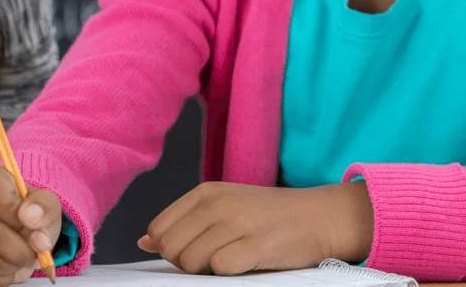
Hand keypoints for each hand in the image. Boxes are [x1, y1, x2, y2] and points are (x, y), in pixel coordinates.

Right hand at [0, 165, 63, 286]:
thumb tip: (30, 219)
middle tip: (31, 252)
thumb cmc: (28, 213)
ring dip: (10, 266)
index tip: (33, 228)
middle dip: (19, 251)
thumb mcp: (45, 204)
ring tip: (18, 257)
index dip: (22, 223)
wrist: (13, 228)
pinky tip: (5, 265)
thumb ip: (44, 207)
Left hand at [137, 182, 372, 275]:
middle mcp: (218, 203)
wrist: (321, 217)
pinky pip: (220, 269)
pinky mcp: (257, 244)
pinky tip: (246, 265)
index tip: (195, 251)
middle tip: (214, 260)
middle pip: (171, 248)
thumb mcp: (224, 208)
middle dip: (185, 263)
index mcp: (206, 192)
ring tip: (232, 261)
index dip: (170, 249)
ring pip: (191, 261)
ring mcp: (237, 222)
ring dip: (207, 271)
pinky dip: (228, 274)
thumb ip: (183, 223)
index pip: (159, 229)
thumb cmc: (269, 217)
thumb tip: (144, 242)